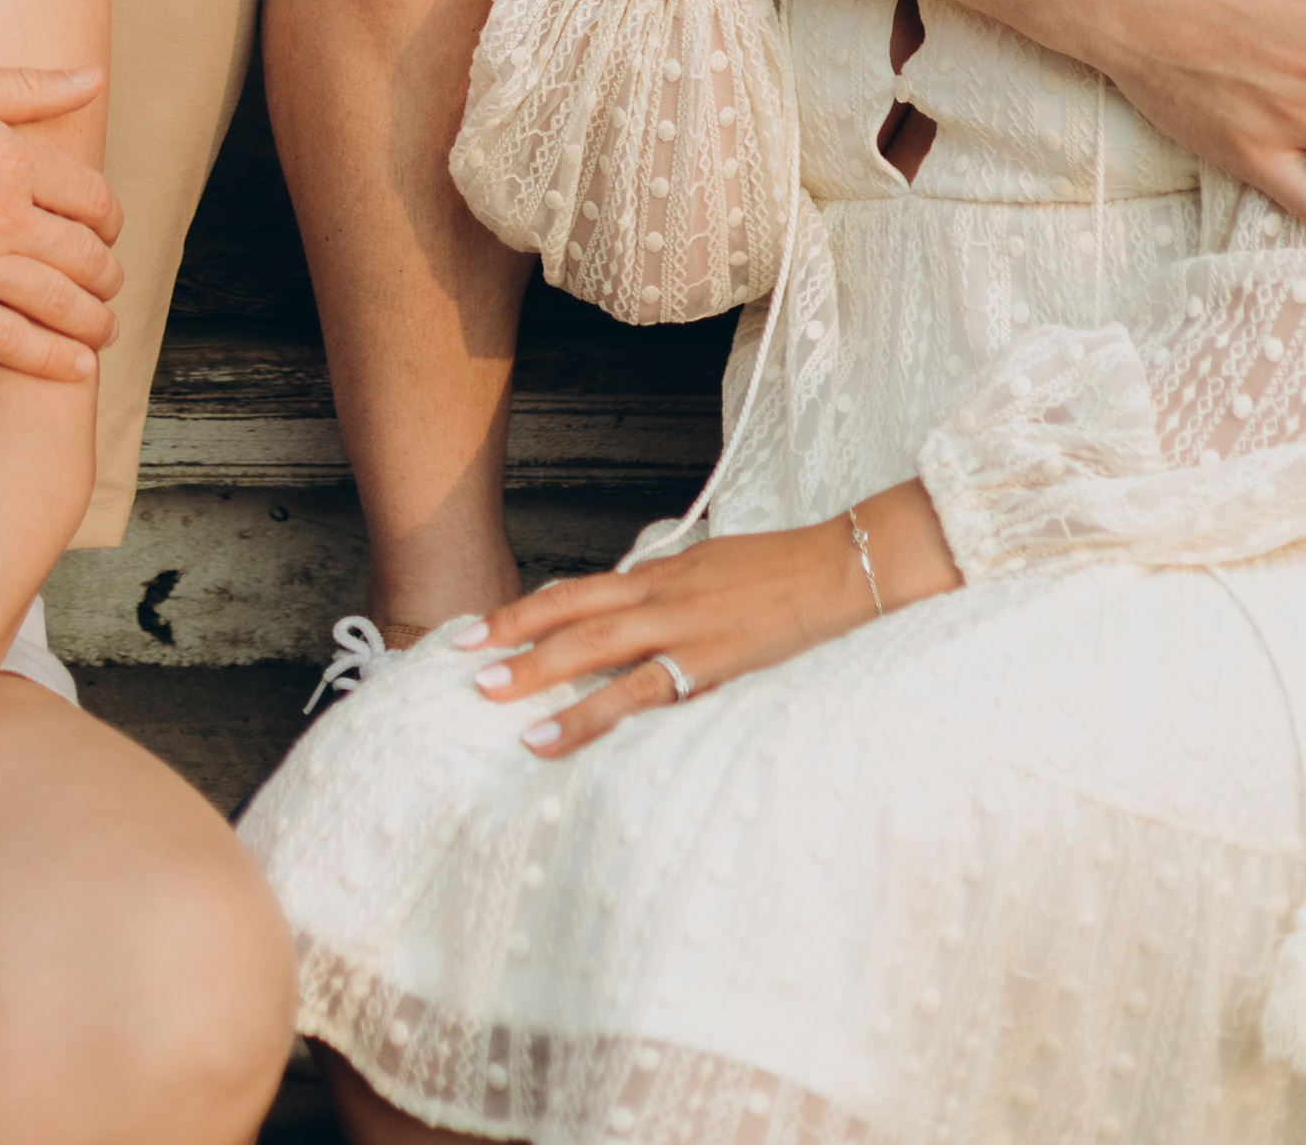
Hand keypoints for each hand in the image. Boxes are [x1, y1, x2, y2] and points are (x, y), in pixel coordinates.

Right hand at [0, 57, 122, 379]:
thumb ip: (33, 87)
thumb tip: (95, 78)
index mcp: (11, 159)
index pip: (92, 198)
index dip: (111, 219)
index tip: (109, 230)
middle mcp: (0, 215)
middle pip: (83, 256)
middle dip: (107, 275)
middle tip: (109, 286)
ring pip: (55, 303)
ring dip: (90, 321)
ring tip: (101, 331)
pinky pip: (5, 340)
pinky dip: (48, 358)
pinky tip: (73, 366)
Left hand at [455, 518, 877, 758]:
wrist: (843, 568)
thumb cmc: (782, 572)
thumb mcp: (714, 571)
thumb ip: (669, 592)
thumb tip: (628, 612)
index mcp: (662, 572)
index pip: (578, 589)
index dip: (526, 609)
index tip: (480, 629)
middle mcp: (662, 594)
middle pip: (571, 614)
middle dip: (512, 637)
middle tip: (462, 661)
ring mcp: (684, 629)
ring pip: (594, 650)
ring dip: (538, 673)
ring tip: (491, 696)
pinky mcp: (710, 666)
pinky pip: (640, 694)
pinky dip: (592, 715)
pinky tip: (556, 737)